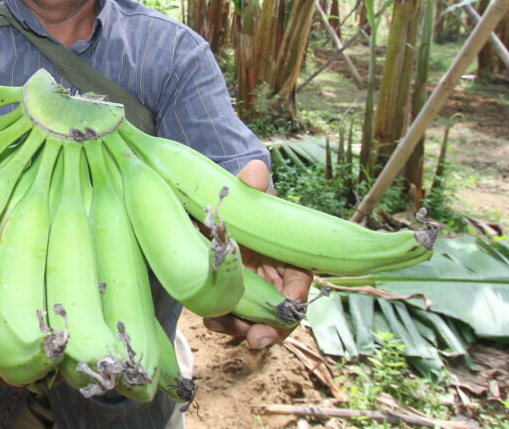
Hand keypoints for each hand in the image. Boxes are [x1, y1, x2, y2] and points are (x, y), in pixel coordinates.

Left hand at [202, 160, 313, 348]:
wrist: (212, 209)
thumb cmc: (242, 204)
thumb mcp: (248, 196)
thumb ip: (252, 187)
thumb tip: (255, 169)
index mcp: (288, 259)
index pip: (299, 285)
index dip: (294, 301)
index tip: (286, 307)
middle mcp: (273, 280)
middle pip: (278, 314)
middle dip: (268, 330)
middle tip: (253, 339)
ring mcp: (251, 291)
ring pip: (252, 321)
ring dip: (239, 328)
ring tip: (218, 324)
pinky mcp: (229, 295)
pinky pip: (229, 315)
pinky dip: (221, 319)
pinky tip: (209, 317)